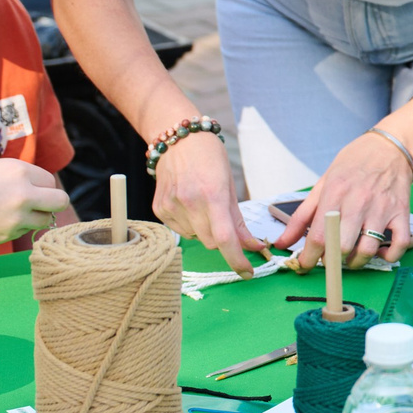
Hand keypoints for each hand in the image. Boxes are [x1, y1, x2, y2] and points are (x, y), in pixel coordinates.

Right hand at [0, 159, 71, 245]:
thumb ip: (14, 174)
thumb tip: (35, 184)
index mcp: (17, 171)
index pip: (49, 179)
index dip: (40, 185)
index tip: (30, 187)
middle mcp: (22, 194)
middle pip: (60, 201)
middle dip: (51, 202)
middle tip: (37, 203)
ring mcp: (15, 219)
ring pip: (43, 220)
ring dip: (34, 217)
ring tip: (10, 212)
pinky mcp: (5, 236)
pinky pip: (23, 232)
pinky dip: (15, 228)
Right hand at [146, 129, 256, 275]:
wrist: (178, 139)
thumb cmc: (210, 158)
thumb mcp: (229, 185)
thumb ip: (238, 220)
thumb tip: (252, 246)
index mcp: (212, 195)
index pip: (225, 239)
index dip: (237, 260)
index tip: (248, 272)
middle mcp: (189, 203)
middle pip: (212, 243)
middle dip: (224, 240)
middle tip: (225, 221)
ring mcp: (171, 207)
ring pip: (196, 238)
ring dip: (206, 231)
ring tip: (203, 204)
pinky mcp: (159, 209)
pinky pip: (181, 230)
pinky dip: (190, 224)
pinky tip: (189, 204)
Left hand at [275, 130, 412, 270]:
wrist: (390, 147)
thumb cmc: (354, 164)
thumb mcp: (323, 183)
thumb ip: (301, 216)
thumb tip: (282, 242)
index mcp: (335, 193)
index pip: (318, 236)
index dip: (308, 258)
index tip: (304, 265)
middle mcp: (358, 202)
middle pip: (342, 247)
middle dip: (331, 261)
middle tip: (329, 258)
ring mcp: (382, 209)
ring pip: (367, 250)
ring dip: (356, 262)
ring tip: (350, 258)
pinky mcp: (401, 213)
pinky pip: (399, 245)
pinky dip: (389, 256)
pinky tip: (379, 253)